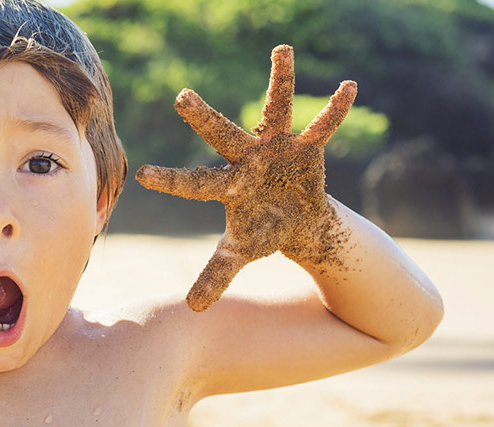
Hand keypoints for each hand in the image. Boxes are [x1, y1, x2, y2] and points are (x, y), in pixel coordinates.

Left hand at [137, 45, 355, 311]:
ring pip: (274, 110)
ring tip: (281, 50)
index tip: (142, 176)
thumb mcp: (240, 252)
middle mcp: (245, 158)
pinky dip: (337, 109)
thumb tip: (191, 309)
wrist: (297, 220)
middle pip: (221, 135)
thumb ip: (216, 274)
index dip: (171, 181)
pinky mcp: (307, 146)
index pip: (193, 183)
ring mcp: (276, 147)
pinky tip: (351, 87)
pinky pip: (323, 126)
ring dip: (280, 82)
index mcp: (226, 185)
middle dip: (202, 117)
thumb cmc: (261, 231)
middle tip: (180, 95)